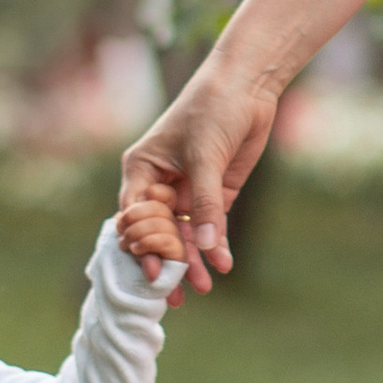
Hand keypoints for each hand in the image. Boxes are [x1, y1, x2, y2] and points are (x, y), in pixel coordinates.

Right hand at [118, 59, 280, 296]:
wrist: (247, 88)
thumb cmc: (212, 110)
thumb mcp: (205, 156)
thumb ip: (206, 203)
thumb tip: (206, 248)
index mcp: (143, 170)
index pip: (135, 216)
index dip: (143, 245)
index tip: (154, 273)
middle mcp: (161, 184)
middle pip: (159, 231)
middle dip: (168, 261)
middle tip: (174, 295)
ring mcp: (188, 190)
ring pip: (185, 234)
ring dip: (192, 261)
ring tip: (202, 287)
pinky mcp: (215, 194)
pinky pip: (211, 226)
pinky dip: (216, 246)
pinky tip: (222, 265)